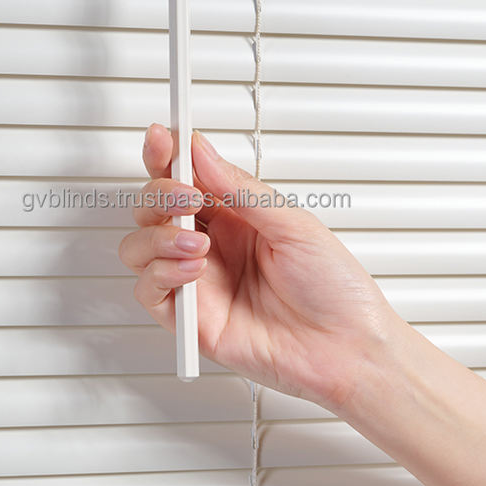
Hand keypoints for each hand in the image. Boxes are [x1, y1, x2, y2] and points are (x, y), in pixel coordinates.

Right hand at [118, 124, 405, 411]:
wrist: (347, 347)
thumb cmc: (334, 288)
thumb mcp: (292, 224)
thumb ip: (240, 189)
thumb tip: (199, 151)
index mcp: (234, 215)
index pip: (184, 177)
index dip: (166, 156)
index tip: (161, 137)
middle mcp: (210, 245)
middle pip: (152, 209)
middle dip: (159, 195)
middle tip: (185, 197)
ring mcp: (197, 282)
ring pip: (138, 248)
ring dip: (157, 237)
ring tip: (197, 244)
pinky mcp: (190, 320)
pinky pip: (149, 291)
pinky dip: (161, 274)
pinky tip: (193, 271)